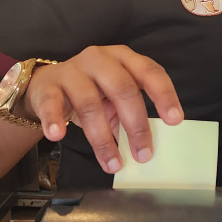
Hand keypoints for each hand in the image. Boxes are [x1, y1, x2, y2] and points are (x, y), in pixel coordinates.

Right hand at [23, 45, 182, 174]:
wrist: (46, 85)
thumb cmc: (91, 91)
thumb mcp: (114, 97)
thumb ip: (130, 113)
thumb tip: (146, 147)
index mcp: (124, 58)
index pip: (150, 72)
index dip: (164, 95)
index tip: (175, 120)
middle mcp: (100, 59)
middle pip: (123, 89)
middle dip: (136, 125)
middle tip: (144, 154)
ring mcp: (73, 70)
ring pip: (90, 104)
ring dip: (103, 139)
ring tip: (112, 163)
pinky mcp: (48, 85)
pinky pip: (52, 103)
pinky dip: (55, 120)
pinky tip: (58, 135)